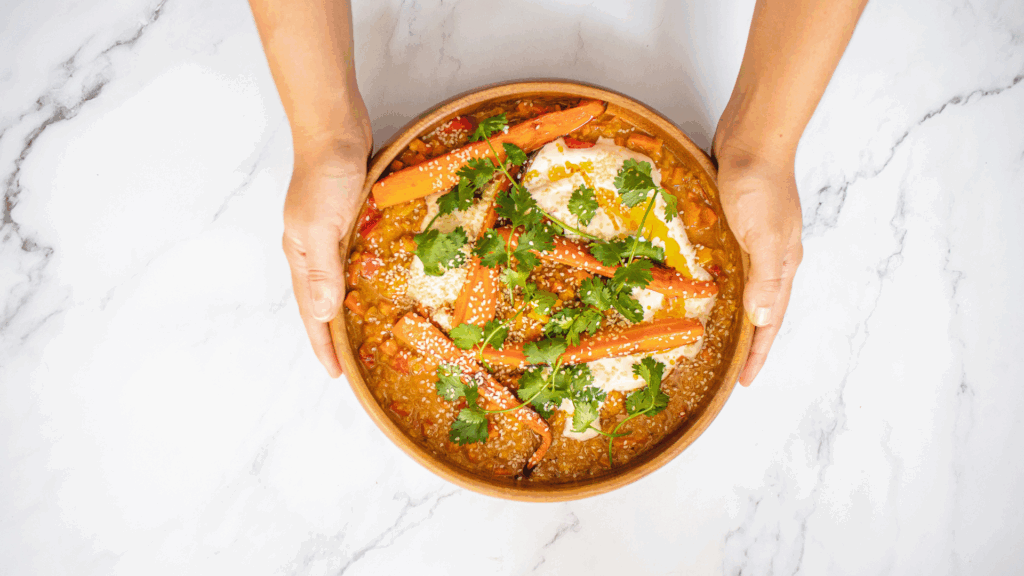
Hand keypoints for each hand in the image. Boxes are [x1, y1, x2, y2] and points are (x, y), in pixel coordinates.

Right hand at [283, 138, 370, 377]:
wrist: (334, 126)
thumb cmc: (325, 174)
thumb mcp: (321, 226)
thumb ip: (323, 270)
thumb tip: (325, 314)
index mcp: (301, 256)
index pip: (312, 312)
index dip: (323, 345)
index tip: (335, 375)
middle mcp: (313, 249)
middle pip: (322, 302)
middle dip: (333, 335)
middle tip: (352, 363)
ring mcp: (330, 233)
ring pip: (340, 282)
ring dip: (350, 308)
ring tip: (367, 333)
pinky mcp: (349, 217)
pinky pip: (356, 258)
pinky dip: (365, 278)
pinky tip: (381, 283)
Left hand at [712, 144, 802, 385]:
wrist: (754, 137)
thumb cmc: (758, 183)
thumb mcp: (762, 235)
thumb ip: (765, 278)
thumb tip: (764, 321)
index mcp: (783, 265)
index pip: (772, 321)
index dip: (758, 353)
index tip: (745, 382)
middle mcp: (774, 257)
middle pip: (764, 310)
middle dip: (751, 341)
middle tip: (731, 367)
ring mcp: (759, 240)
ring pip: (748, 288)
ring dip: (737, 313)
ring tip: (717, 335)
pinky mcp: (742, 223)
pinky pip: (734, 265)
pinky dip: (724, 283)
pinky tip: (706, 284)